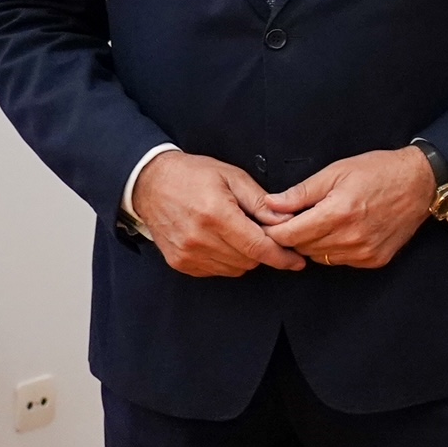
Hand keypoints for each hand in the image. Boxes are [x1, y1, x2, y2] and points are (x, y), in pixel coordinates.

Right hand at [131, 152, 305, 277]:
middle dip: (263, 251)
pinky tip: (223, 241)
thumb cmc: (192, 175)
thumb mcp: (232, 177)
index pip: (257, 247)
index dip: (281, 257)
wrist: (150, 183)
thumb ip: (260, 202)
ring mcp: (187, 253)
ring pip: (234, 269)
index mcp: (216, 215)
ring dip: (245, 257)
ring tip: (239, 233)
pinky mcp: (179, 262)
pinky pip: (215, 271)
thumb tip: (286, 221)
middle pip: (248, 260)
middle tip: (263, 234)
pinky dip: (226, 260)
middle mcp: (199, 239)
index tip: (297, 261)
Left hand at [262, 146, 436, 268]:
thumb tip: (270, 204)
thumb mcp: (337, 172)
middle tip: (300, 217)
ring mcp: (364, 252)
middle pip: (301, 248)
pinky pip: (340, 261)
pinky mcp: (374, 260)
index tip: (273, 222)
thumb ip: (301, 192)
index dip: (275, 229)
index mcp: (338, 213)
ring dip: (314, 243)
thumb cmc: (379, 171)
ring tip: (324, 222)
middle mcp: (350, 237)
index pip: (289, 235)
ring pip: (319, 257)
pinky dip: (335, 249)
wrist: (421, 183)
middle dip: (294, 234)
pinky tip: (344, 231)